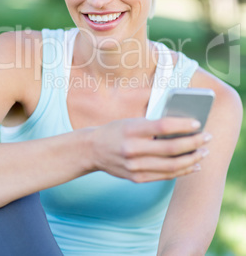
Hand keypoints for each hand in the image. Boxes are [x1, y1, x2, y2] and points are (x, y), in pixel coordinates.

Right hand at [90, 117, 211, 182]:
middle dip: (193, 143)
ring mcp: (134, 166)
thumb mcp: (131, 122)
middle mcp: (132, 149)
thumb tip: (182, 127)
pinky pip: (164, 176)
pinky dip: (181, 171)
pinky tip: (192, 165)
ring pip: (171, 166)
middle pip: (171, 148)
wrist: (93, 150)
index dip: (183, 125)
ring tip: (203, 152)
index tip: (197, 123)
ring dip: (192, 159)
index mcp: (131, 130)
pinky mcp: (136, 178)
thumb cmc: (116, 131)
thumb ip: (153, 125)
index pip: (162, 126)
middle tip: (207, 138)